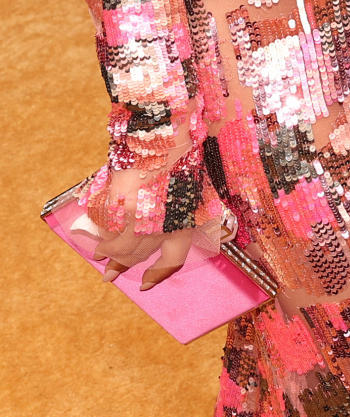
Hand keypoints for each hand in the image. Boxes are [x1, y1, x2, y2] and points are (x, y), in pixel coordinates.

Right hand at [89, 163, 192, 290]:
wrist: (165, 131)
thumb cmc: (180, 154)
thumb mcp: (188, 187)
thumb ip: (176, 211)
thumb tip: (154, 229)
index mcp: (184, 221)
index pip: (172, 260)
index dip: (157, 275)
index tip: (144, 285)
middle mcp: (161, 225)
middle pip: (137, 254)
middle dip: (122, 265)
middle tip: (109, 273)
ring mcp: (138, 218)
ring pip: (117, 244)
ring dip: (105, 251)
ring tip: (99, 255)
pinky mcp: (118, 206)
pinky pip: (105, 226)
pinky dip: (99, 230)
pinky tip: (94, 233)